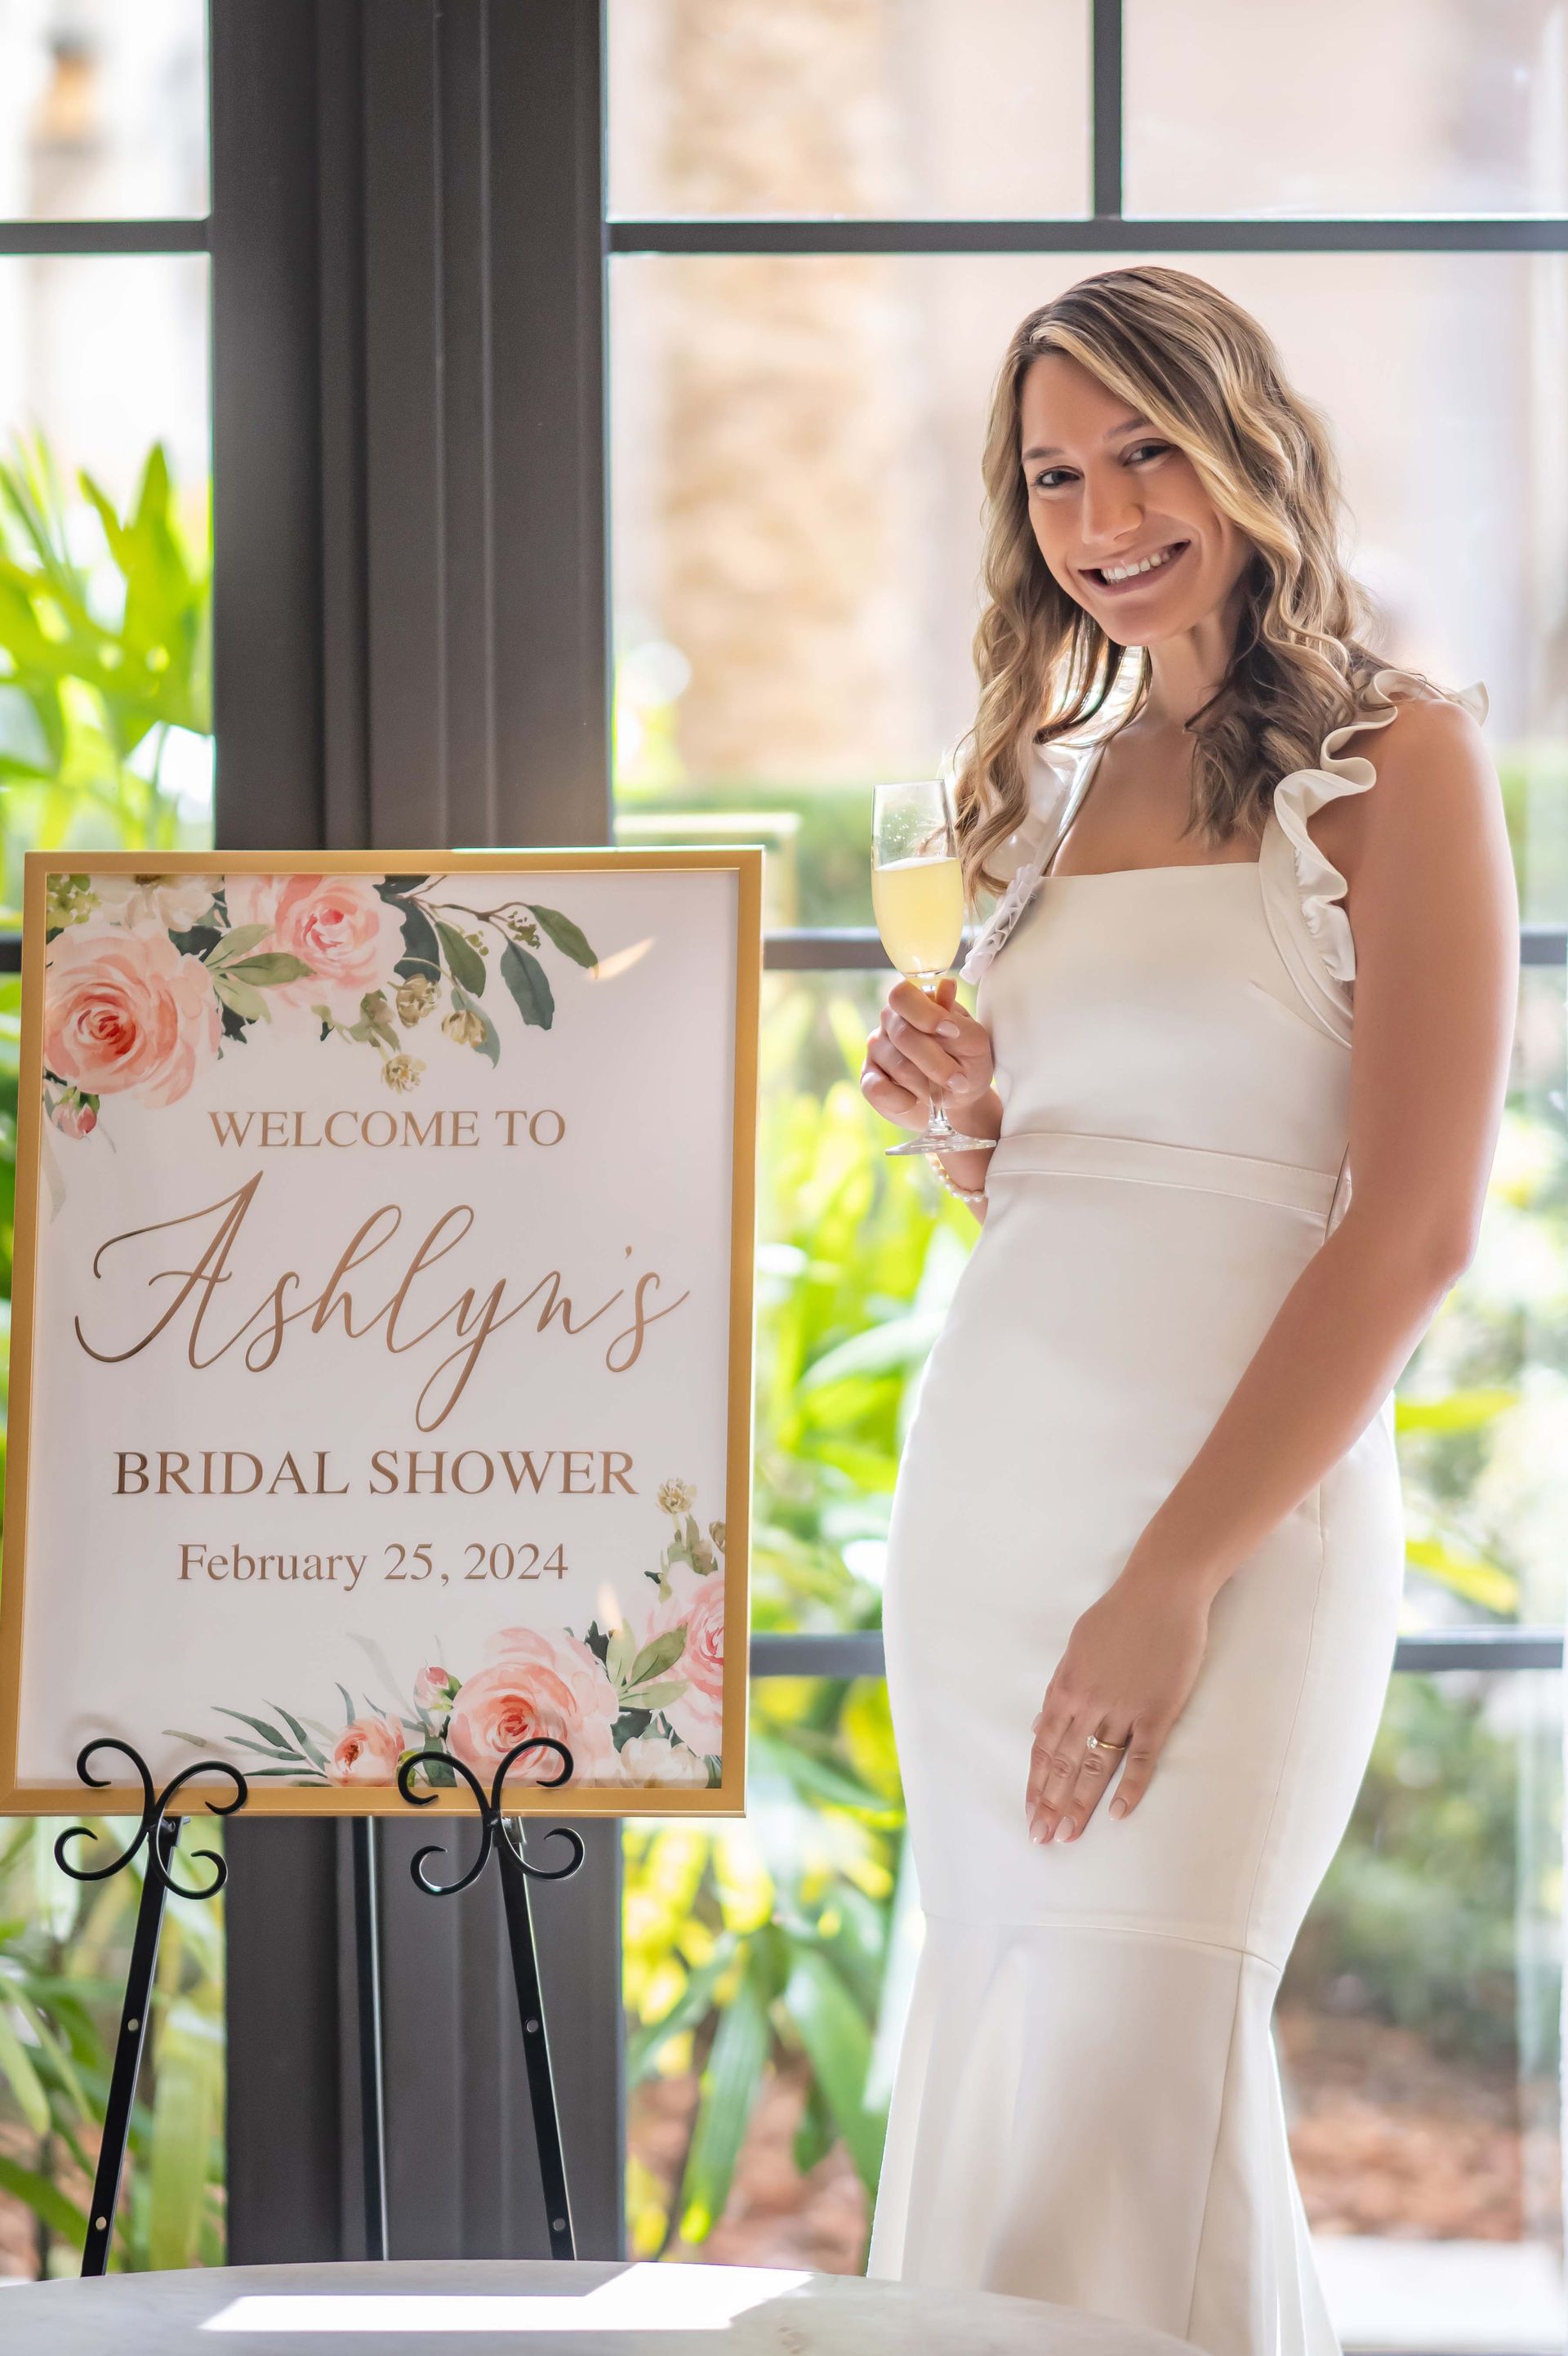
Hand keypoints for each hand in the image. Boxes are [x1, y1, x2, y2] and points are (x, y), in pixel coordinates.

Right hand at [860, 976, 996, 1132]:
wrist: (959, 1101)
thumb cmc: (967, 1064)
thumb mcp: (974, 1043)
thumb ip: (958, 1019)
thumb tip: (946, 986)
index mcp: (916, 1004)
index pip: (902, 995)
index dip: (923, 1013)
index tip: (951, 1030)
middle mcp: (891, 1022)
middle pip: (903, 1035)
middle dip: (936, 1062)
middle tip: (959, 1081)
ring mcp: (877, 1050)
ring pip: (898, 1067)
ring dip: (928, 1086)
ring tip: (943, 1091)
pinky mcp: (868, 1079)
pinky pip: (878, 1089)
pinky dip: (903, 1100)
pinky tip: (916, 1101)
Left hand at [1025, 1560, 1212, 1843]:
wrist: (1162, 1590)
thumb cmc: (1118, 1614)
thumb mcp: (1076, 1648)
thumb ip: (1060, 1690)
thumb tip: (1041, 1727)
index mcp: (1065, 1687)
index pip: (1045, 1746)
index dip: (1037, 1782)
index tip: (1031, 1812)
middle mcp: (1088, 1702)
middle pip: (1064, 1763)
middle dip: (1051, 1803)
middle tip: (1042, 1838)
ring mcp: (1123, 1708)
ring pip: (1095, 1765)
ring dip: (1080, 1803)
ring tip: (1068, 1835)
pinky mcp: (1158, 1711)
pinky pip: (1141, 1757)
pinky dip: (1130, 1786)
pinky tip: (1118, 1813)